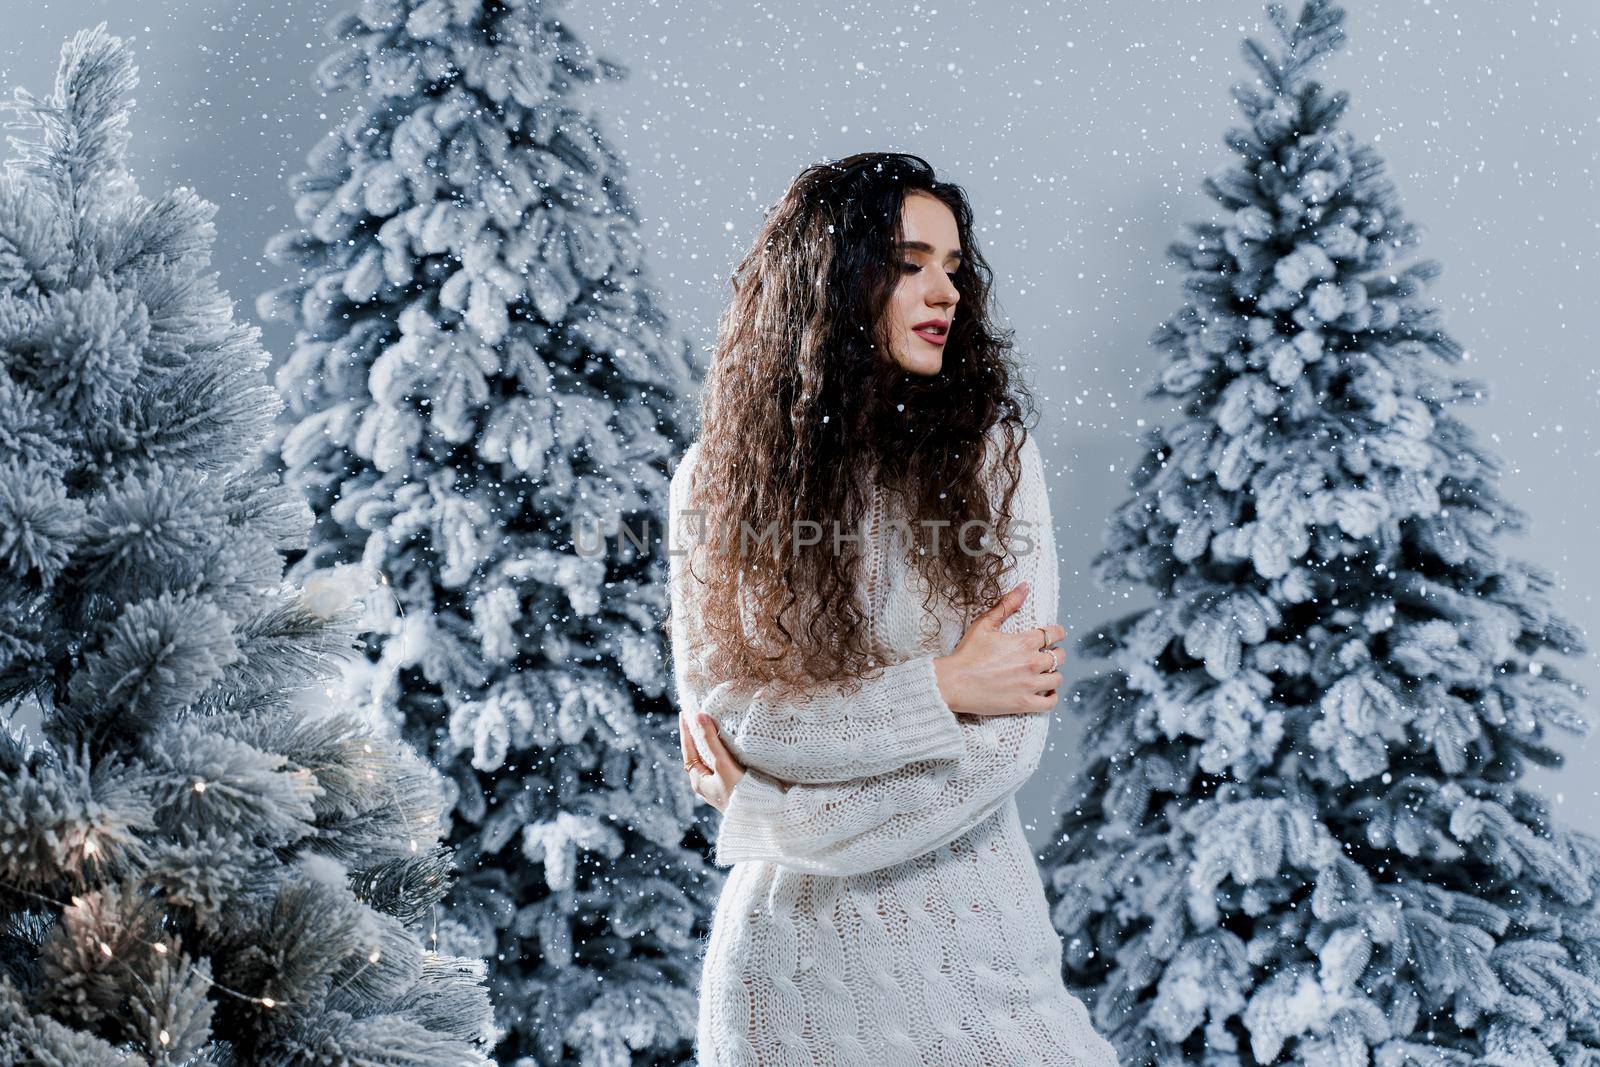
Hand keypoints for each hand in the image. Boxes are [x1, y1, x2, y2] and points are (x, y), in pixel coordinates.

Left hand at [679, 709, 745, 812]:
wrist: (763, 817)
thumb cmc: (740, 793)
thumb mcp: (723, 764)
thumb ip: (710, 740)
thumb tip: (698, 717)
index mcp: (699, 781)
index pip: (688, 750)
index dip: (686, 731)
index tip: (684, 714)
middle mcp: (706, 784)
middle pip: (697, 755)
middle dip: (697, 736)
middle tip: (697, 717)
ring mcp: (719, 787)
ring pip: (710, 760)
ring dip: (710, 744)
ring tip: (711, 726)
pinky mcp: (732, 787)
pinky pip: (722, 765)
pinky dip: (721, 752)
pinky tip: (729, 746)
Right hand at [932, 580, 1064, 715]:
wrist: (954, 682)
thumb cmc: (967, 654)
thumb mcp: (984, 624)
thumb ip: (1007, 605)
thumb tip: (1024, 587)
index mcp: (1024, 642)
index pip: (1054, 634)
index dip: (1057, 633)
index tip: (1054, 635)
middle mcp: (1031, 662)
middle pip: (1059, 656)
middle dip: (1055, 653)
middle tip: (1046, 654)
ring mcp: (1029, 685)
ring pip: (1057, 678)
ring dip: (1053, 674)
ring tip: (1044, 673)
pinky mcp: (1024, 703)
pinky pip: (1050, 703)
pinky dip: (1052, 697)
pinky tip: (1047, 692)